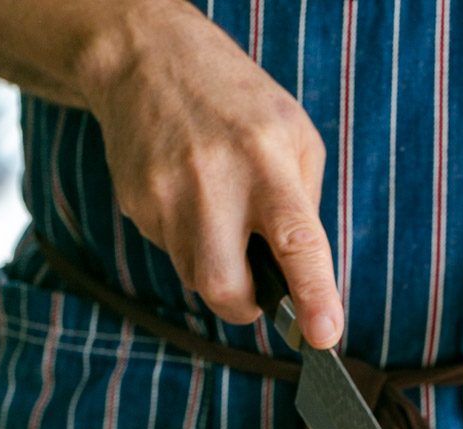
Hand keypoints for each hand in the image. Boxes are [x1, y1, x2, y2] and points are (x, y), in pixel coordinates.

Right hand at [83, 0, 341, 343]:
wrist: (148, 59)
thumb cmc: (239, 104)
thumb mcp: (296, 137)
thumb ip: (305, 208)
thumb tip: (303, 278)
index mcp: (268, 163)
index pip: (296, 241)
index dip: (313, 295)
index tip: (324, 335)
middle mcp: (215, 182)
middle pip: (225, 288)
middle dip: (245, 308)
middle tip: (256, 294)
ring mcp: (167, 195)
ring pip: (196, 279)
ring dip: (218, 270)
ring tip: (222, 218)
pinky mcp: (137, 204)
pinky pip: (172, 254)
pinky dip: (190, 244)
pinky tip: (191, 200)